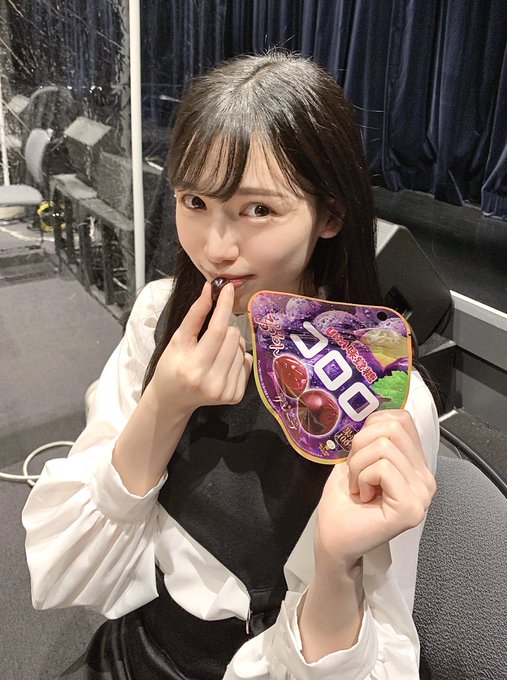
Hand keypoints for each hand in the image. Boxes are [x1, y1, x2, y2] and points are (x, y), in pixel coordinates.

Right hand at [148, 282, 252, 413]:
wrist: (172, 400)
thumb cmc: (171, 367)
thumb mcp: (177, 340)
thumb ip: (195, 316)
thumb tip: (209, 290)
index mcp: (194, 368)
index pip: (217, 331)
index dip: (224, 307)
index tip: (228, 288)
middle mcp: (213, 383)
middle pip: (233, 336)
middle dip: (224, 328)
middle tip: (208, 338)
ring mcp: (226, 392)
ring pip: (242, 347)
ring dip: (230, 344)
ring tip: (213, 354)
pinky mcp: (236, 396)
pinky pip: (246, 361)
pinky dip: (235, 357)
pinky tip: (220, 365)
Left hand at [315, 409, 435, 570]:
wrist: (333, 540)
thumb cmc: (343, 501)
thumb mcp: (359, 457)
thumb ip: (377, 436)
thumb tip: (381, 412)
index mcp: (417, 465)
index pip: (401, 419)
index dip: (370, 429)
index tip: (361, 458)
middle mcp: (427, 479)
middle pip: (393, 427)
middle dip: (360, 446)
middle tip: (356, 476)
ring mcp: (423, 495)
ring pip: (384, 446)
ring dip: (358, 466)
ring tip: (359, 488)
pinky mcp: (411, 507)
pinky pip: (383, 468)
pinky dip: (362, 478)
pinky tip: (363, 498)